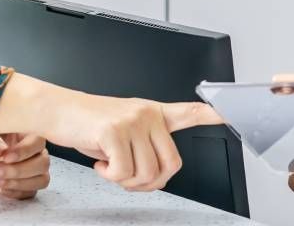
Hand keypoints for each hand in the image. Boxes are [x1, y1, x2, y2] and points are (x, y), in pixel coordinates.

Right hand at [0, 73, 223, 191]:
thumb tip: (154, 176)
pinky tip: (100, 161)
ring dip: (125, 180)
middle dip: (147, 182)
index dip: (215, 115)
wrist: (58, 111)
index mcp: (153, 113)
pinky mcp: (115, 130)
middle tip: (125, 174)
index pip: (191, 112)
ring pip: (146, 173)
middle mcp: (148, 113)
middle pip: (169, 166)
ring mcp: (133, 120)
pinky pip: (124, 173)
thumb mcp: (123, 133)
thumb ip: (144, 149)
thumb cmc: (90, 125)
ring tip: (109, 163)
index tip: (234, 113)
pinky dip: (109, 176)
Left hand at [0, 133, 50, 199]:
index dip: (25, 151)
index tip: (5, 157)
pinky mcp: (24, 184)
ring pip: (41, 179)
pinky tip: (1, 189)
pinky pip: (31, 192)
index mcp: (25, 132)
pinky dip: (17, 193)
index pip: (38, 141)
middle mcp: (32, 150)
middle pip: (43, 163)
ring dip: (20, 183)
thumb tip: (0, 150)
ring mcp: (30, 168)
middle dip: (19, 170)